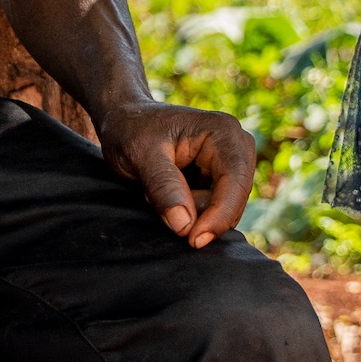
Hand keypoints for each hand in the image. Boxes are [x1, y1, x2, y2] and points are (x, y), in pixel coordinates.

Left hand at [96, 97, 253, 248]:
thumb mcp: (140, 154)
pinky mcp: (220, 182)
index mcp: (224, 132)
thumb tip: (185, 226)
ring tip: (156, 190)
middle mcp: (236, 148)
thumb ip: (163, 187)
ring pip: (222, 211)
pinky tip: (166, 195)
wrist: (124, 121)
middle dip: (196, 210)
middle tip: (152, 196)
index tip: (193, 240)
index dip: (219, 215)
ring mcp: (230, 166)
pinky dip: (188, 212)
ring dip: (189, 212)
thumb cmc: (131, 130)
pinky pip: (212, 212)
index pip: (235, 182)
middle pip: (232, 200)